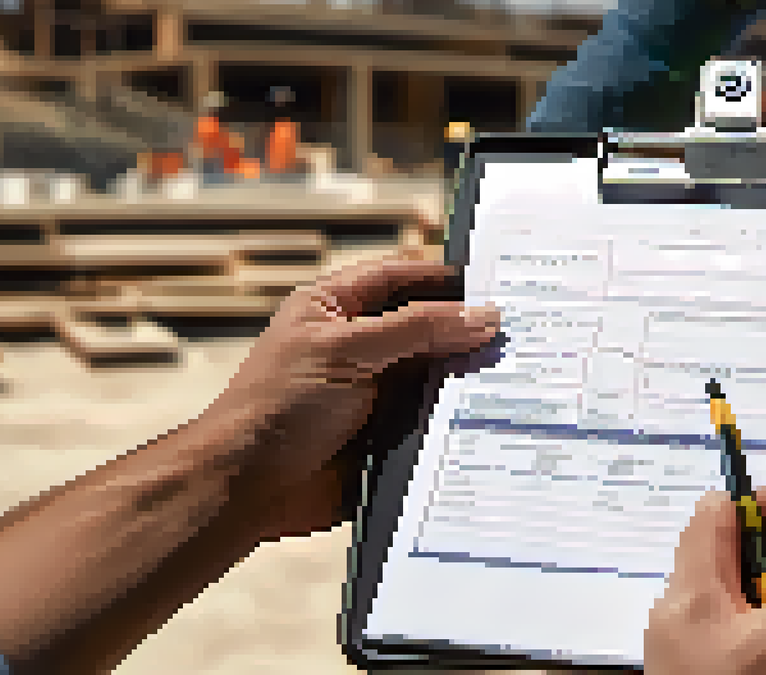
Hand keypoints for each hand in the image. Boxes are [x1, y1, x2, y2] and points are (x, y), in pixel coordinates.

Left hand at [210, 252, 500, 540]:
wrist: (247, 488)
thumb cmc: (276, 407)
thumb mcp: (348, 351)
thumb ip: (417, 329)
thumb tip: (481, 315)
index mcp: (334, 309)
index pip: (399, 278)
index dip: (443, 278)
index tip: (494, 284)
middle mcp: (357, 346)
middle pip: (424, 327)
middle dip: (464, 331)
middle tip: (518, 331)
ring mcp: (372, 393)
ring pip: (434, 376)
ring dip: (466, 377)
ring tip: (517, 371)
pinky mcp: (386, 436)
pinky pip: (432, 421)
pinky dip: (458, 419)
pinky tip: (493, 414)